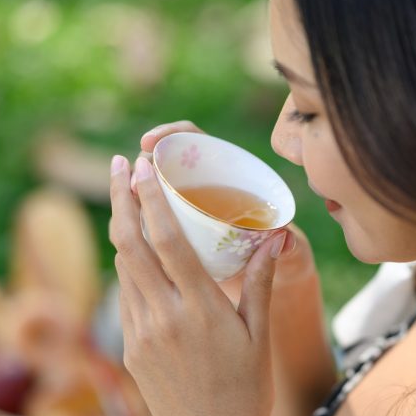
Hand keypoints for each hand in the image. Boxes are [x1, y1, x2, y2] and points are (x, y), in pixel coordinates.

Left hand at [108, 152, 292, 415]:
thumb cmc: (247, 393)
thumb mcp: (258, 337)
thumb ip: (261, 283)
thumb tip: (274, 237)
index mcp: (199, 309)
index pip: (167, 239)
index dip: (150, 197)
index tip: (143, 165)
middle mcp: (163, 318)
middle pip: (129, 244)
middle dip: (119, 198)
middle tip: (118, 164)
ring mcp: (140, 335)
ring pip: (123, 268)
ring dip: (122, 230)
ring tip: (127, 199)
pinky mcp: (129, 351)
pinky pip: (125, 298)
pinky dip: (129, 268)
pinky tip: (138, 255)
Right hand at [134, 120, 309, 303]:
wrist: (278, 280)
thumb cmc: (287, 260)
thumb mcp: (291, 254)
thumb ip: (291, 247)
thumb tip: (283, 238)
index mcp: (235, 177)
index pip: (196, 139)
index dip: (171, 134)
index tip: (148, 143)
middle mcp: (208, 186)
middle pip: (168, 163)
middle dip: (145, 165)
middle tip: (130, 177)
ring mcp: (190, 208)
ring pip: (155, 191)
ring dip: (136, 193)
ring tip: (124, 202)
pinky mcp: (180, 231)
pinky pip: (153, 219)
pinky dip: (138, 219)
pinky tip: (125, 229)